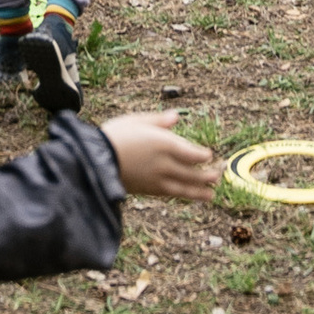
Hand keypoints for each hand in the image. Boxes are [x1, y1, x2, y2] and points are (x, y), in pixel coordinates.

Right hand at [100, 112, 219, 204]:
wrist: (95, 161)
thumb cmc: (115, 135)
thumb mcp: (137, 121)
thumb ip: (158, 121)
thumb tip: (175, 117)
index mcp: (164, 144)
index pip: (192, 153)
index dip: (203, 155)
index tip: (209, 155)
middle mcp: (164, 163)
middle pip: (192, 172)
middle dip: (206, 175)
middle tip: (218, 176)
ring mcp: (156, 179)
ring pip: (184, 187)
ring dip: (199, 191)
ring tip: (211, 195)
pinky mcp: (147, 190)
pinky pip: (170, 194)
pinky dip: (182, 195)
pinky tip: (187, 197)